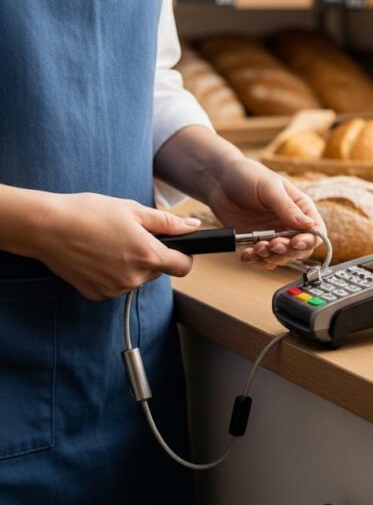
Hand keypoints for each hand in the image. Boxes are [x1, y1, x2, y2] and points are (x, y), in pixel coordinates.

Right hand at [35, 192, 198, 299]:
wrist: (46, 227)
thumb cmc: (89, 213)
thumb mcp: (133, 210)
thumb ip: (167, 222)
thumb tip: (193, 226)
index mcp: (148, 255)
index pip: (183, 266)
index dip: (184, 255)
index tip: (176, 247)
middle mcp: (134, 278)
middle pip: (158, 271)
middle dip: (151, 255)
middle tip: (129, 236)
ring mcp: (115, 289)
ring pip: (137, 278)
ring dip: (131, 265)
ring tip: (109, 244)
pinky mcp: (97, 294)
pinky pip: (116, 285)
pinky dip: (112, 273)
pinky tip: (97, 257)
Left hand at [203, 156, 324, 269]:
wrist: (219, 180)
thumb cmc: (248, 175)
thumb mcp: (270, 188)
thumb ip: (288, 208)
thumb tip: (309, 225)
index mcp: (300, 208)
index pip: (316, 231)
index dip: (309, 241)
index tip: (295, 242)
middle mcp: (290, 224)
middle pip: (301, 249)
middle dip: (287, 251)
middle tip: (272, 244)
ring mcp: (273, 234)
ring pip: (282, 257)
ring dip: (271, 257)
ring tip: (258, 247)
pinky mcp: (256, 242)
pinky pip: (262, 259)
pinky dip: (256, 260)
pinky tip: (248, 253)